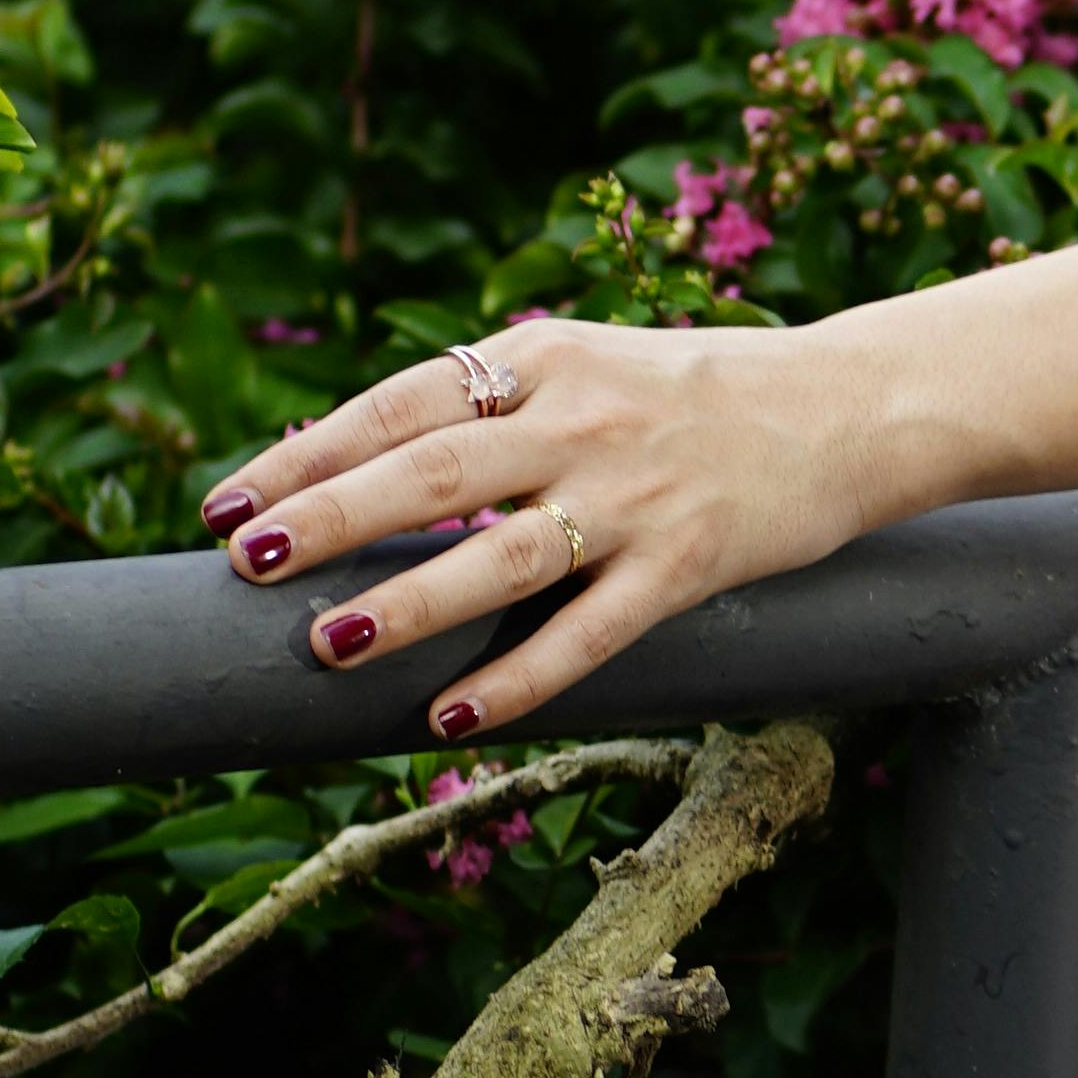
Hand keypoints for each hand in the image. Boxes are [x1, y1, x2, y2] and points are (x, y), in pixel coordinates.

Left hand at [200, 305, 882, 741]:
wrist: (849, 407)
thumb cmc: (697, 395)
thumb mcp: (588, 366)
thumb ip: (490, 406)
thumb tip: (351, 465)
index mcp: (543, 358)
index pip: (400, 402)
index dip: (307, 453)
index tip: (228, 499)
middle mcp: (580, 419)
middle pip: (429, 469)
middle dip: (328, 516)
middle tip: (245, 561)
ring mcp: (635, 496)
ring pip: (499, 554)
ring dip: (405, 603)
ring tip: (325, 644)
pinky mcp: (687, 565)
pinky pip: (587, 633)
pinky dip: (517, 678)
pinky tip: (453, 719)